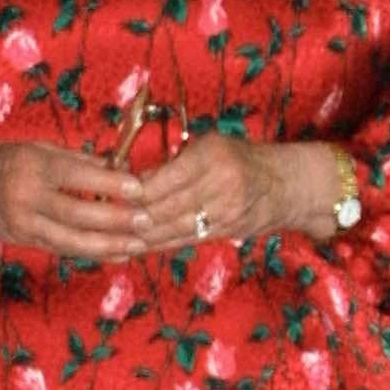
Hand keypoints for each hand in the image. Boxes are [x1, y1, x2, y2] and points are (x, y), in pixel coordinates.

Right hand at [0, 144, 144, 257]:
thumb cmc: (0, 161)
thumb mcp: (35, 148)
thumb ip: (75, 159)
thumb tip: (118, 165)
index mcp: (31, 166)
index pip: (76, 175)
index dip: (109, 182)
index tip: (139, 186)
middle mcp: (26, 197)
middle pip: (76, 213)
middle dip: (115, 218)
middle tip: (146, 219)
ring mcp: (24, 224)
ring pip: (72, 239)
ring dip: (109, 243)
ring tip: (139, 243)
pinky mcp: (26, 241)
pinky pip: (64, 249)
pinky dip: (93, 253)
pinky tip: (119, 254)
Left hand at [133, 136, 339, 248]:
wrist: (283, 185)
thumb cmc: (240, 158)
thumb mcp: (211, 145)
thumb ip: (176, 161)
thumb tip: (132, 179)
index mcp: (214, 156)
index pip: (165, 179)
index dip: (136, 190)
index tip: (114, 192)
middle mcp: (221, 185)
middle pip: (165, 207)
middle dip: (133, 215)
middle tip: (105, 217)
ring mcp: (224, 213)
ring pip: (171, 229)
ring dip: (140, 234)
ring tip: (114, 234)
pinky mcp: (224, 233)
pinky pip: (183, 240)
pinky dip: (157, 244)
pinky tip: (137, 244)